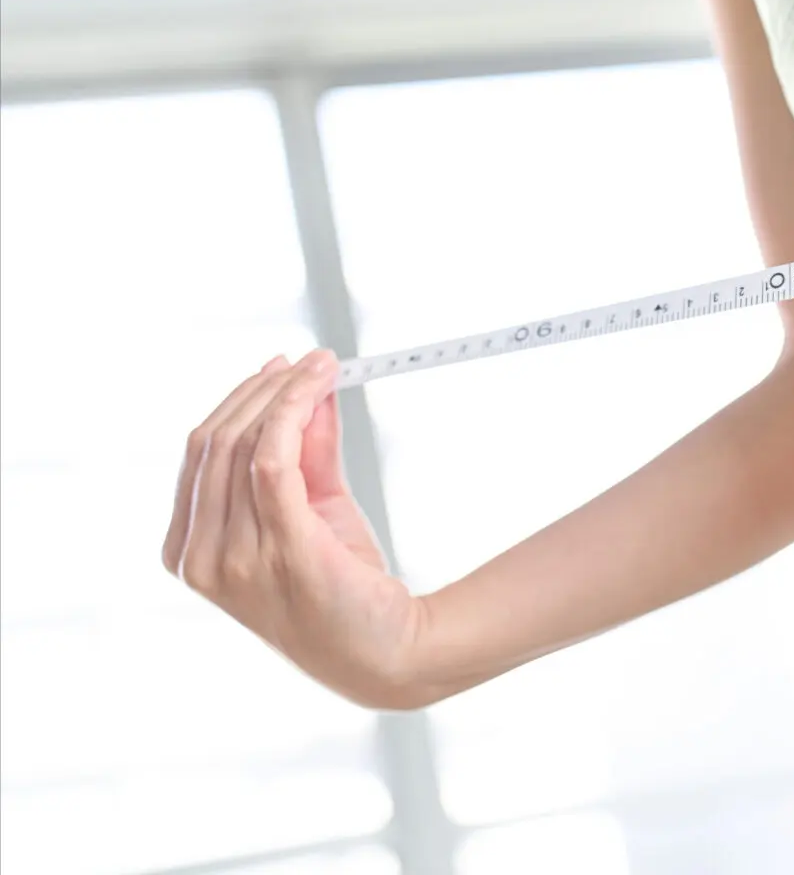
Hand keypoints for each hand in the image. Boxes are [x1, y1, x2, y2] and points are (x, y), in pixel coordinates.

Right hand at [162, 349, 428, 708]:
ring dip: (285, 392)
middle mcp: (203, 559)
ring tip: (323, 364)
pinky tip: (319, 387)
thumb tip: (306, 390)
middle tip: (307, 361)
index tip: (278, 370)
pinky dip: (295, 412)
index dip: (236, 404)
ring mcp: (237, 559)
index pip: (199, 456)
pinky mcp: (284, 548)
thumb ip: (303, 454)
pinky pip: (273, 461)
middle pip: (216, 444)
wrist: (386, 650)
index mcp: (190, 554)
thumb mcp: (312, 510)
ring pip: (244, 445)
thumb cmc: (343, 583)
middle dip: (261, 391)